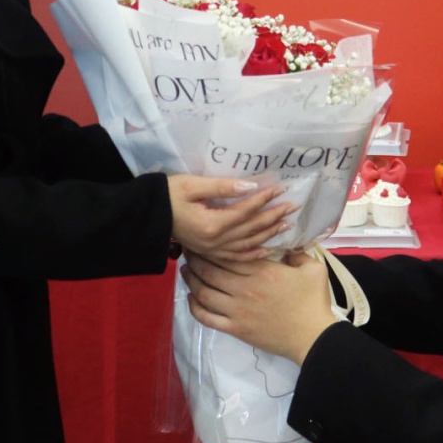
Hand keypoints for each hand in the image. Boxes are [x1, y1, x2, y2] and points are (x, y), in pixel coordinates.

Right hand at [167, 175, 293, 261]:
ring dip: (269, 234)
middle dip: (274, 216)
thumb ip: (223, 187)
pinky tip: (267, 249)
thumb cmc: (169, 195)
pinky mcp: (210, 253)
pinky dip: (254, 254)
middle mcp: (215, 241)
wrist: (148, 215)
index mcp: (212, 224)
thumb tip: (251, 186)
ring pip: (248, 244)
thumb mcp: (193, 185)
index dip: (265, 199)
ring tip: (287, 224)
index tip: (281, 188)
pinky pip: (236, 258)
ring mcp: (213, 250)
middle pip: (251, 229)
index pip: (246, 211)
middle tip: (293, 206)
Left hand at [181, 250, 337, 364]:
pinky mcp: (235, 328)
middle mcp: (244, 288)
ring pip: (204, 293)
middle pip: (210, 271)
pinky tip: (191, 299)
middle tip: (187, 251)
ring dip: (191, 281)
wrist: (313, 337)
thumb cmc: (314, 302)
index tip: (203, 238)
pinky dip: (195, 307)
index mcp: (262, 270)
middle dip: (195, 259)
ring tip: (185, 271)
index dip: (212, 245)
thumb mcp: (313, 269)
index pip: (228, 254)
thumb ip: (298, 253)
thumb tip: (287, 245)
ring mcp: (237, 310)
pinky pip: (207, 318)